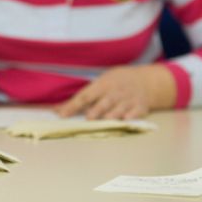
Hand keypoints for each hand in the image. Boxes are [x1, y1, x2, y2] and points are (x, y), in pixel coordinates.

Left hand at [54, 64, 175, 119]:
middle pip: (104, 102)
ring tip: (106, 120)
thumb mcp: (100, 84)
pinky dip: (132, 115)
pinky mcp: (140, 106)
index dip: (73, 105)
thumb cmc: (116, 83)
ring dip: (112, 114)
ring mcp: (128, 99)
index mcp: (102, 85)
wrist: (145, 81)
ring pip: (119, 108)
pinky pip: (136, 111)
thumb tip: (56, 109)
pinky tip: (126, 120)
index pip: (85, 96)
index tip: (62, 115)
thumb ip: (81, 98)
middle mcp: (115, 92)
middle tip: (88, 118)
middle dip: (96, 110)